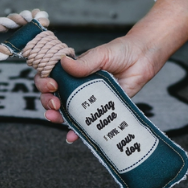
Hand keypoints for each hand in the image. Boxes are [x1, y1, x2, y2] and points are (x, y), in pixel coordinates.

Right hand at [35, 37, 156, 142]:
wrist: (144, 59)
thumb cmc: (121, 52)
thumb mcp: (101, 55)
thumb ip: (83, 63)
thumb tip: (63, 63)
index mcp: (71, 71)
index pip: (48, 77)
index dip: (44, 82)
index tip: (52, 85)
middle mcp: (75, 86)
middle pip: (51, 96)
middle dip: (47, 101)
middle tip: (55, 103)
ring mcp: (86, 99)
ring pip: (64, 111)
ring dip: (56, 117)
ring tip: (56, 118)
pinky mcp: (99, 111)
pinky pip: (85, 123)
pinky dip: (76, 132)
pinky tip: (71, 136)